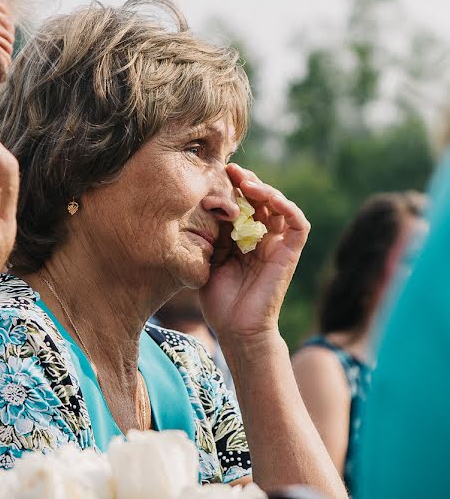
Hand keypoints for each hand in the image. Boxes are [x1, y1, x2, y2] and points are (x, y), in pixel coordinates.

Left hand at [200, 163, 309, 343]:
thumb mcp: (208, 258)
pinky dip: (287, 207)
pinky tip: (269, 198)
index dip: (232, 187)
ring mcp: (277, 245)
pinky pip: (297, 224)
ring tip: (245, 182)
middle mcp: (262, 238)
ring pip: (279, 206)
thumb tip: (202, 205)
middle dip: (246, 181)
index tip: (215, 173)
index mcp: (242, 239)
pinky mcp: (290, 253)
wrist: (236, 328)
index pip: (241, 204)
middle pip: (261, 199)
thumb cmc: (219, 300)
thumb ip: (210, 234)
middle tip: (229, 170)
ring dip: (264, 189)